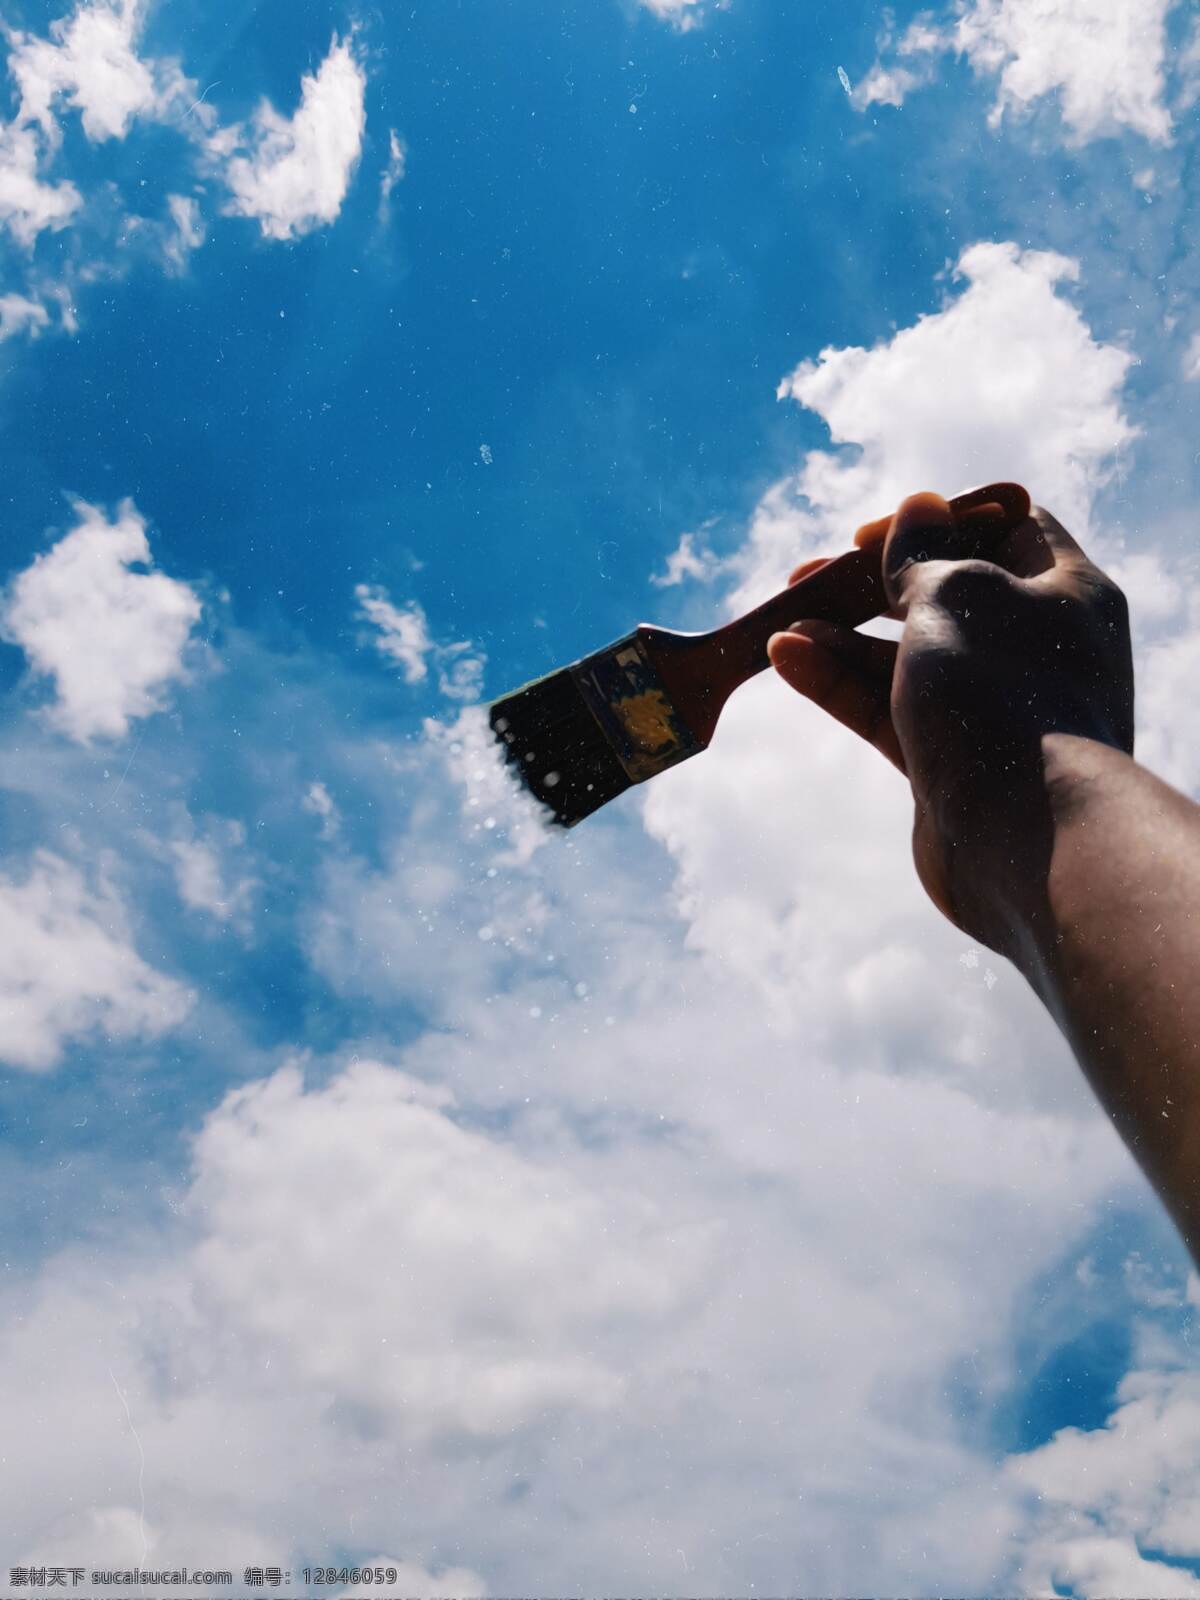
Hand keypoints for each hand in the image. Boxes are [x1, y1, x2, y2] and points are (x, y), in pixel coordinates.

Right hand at [767, 493, 1134, 948]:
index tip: (874, 534)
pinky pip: (887, 706)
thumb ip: (923, 551)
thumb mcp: (954, 594)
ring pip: (905, 654)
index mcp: (1063, 591)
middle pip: (943, 592)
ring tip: (783, 624)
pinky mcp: (948, 759)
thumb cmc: (1000, 697)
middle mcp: (1032, 645)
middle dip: (871, 583)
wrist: (1022, 838)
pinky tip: (787, 658)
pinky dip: (840, 681)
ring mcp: (990, 706)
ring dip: (841, 636)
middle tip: (812, 575)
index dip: (939, 519)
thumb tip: (919, 507)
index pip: (1005, 528)